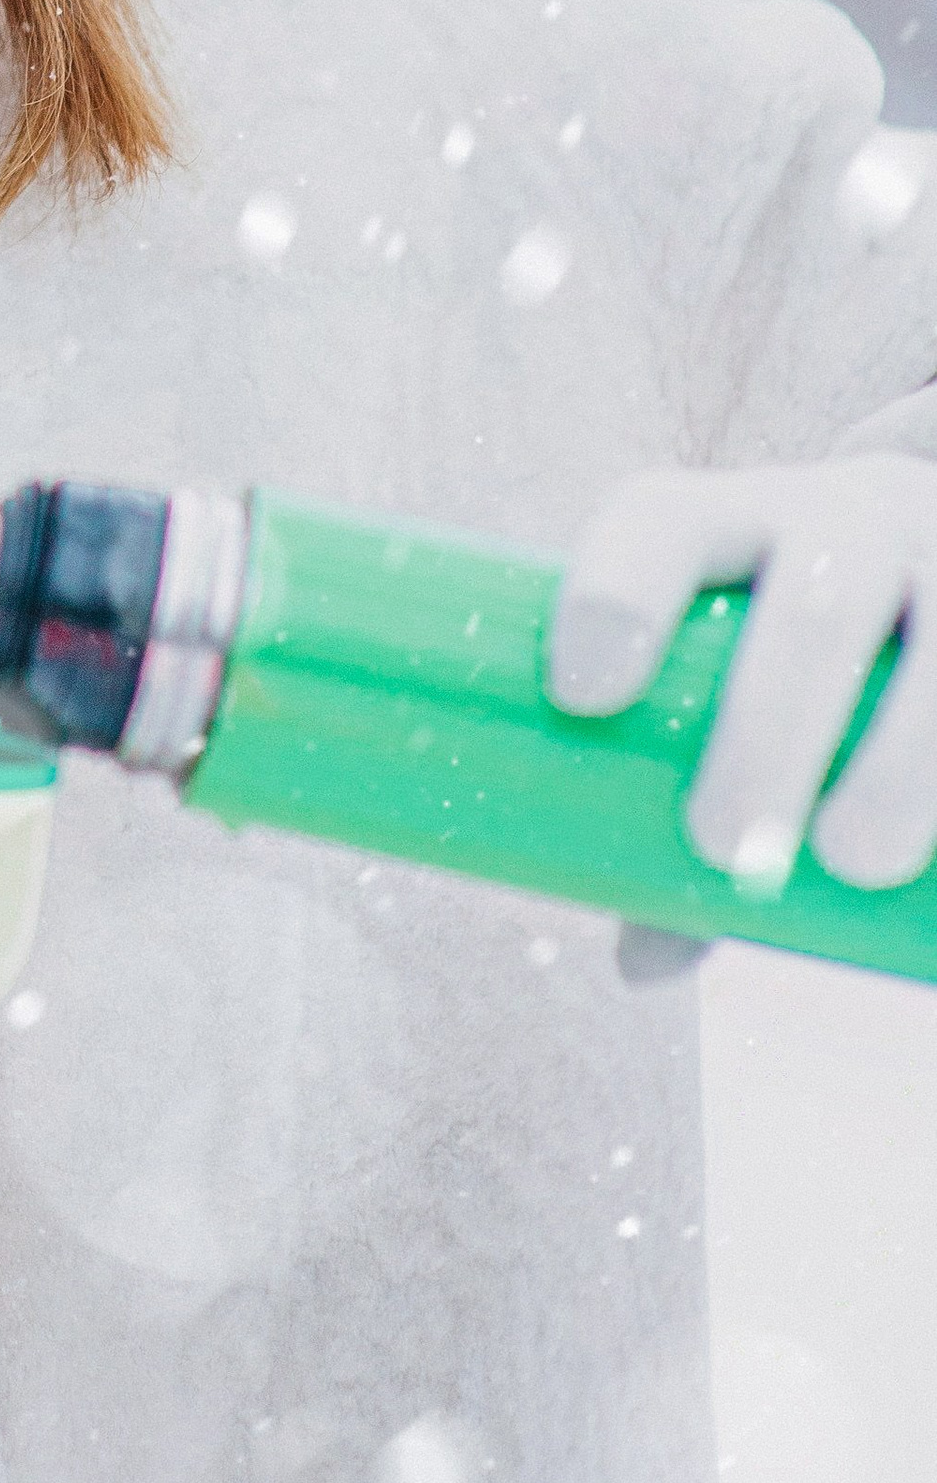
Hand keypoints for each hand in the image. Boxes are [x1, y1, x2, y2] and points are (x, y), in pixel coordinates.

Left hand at [548, 455, 936, 893]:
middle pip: (810, 612)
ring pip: (935, 657)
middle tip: (723, 846)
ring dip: (897, 763)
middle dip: (767, 731)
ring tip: (852, 859)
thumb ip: (678, 806)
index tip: (582, 698)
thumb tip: (646, 960)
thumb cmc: (793, 648)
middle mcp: (844, 522)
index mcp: (733, 522)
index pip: (661, 522)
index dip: (613, 595)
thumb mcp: (728, 679)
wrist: (936, 552)